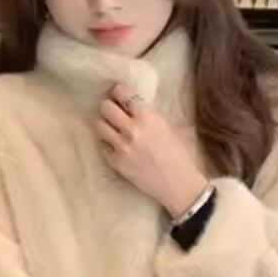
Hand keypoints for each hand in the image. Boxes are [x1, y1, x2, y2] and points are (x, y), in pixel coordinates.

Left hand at [95, 82, 208, 219]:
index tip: (119, 95)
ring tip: (112, 128)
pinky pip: (102, 145)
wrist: (179, 184)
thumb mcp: (167, 126)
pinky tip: (116, 144)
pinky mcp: (117, 163)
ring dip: (104, 124)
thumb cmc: (179, 155)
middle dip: (108, 107)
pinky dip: (106, 142)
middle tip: (114, 112)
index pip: (122, 92)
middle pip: (105, 107)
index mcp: (148, 116)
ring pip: (99, 125)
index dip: (118, 92)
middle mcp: (132, 130)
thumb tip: (131, 104)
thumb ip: (148, 114)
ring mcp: (122, 147)